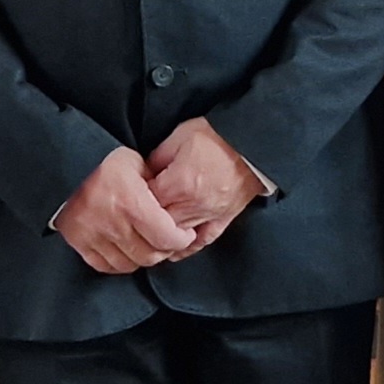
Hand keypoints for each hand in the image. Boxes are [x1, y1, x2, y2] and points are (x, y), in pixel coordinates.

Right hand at [59, 147, 196, 273]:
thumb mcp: (136, 163)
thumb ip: (156, 187)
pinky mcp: (78, 241)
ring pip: (129, 264)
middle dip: (164, 251)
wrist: (64, 163)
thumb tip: (173, 207)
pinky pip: (105, 266)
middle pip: (149, 255)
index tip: (185, 235)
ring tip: (148, 246)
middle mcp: (112, 222)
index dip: (181, 240)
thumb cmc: (103, 160)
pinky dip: (120, 262)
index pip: (166, 237)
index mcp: (131, 201)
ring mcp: (93, 235)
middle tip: (168, 242)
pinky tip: (127, 251)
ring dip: (142, 258)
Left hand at [147, 117, 263, 252]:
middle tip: (137, 216)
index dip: (134, 200)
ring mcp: (210, 215)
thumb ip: (157, 157)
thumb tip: (144, 173)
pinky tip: (177, 248)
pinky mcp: (224, 218)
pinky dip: (188, 246)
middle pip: (159, 225)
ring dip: (163, 237)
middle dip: (146, 222)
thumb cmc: (218, 136)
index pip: (146, 203)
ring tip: (151, 233)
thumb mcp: (180, 136)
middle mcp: (193, 205)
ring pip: (178, 238)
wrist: (254, 143)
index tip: (130, 195)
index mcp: (179, 183)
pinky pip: (203, 240)